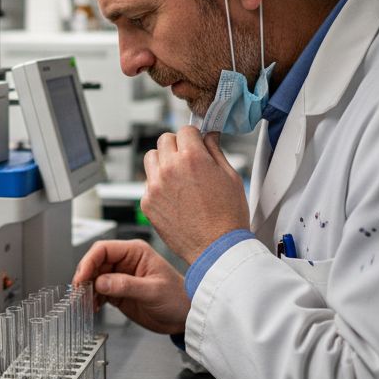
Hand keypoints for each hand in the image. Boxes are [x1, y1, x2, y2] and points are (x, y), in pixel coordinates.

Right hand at [72, 239, 189, 334]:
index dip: (89, 261)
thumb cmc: (177, 298)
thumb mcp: (153, 291)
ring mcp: (120, 277)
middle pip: (95, 263)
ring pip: (94, 278)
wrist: (184, 317)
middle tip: (78, 293)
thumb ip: (126, 285)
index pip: (103, 249)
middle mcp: (125, 262)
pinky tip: (92, 307)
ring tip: (83, 303)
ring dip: (86, 290)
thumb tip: (101, 282)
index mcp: (135, 252)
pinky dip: (92, 299)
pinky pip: (98, 292)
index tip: (82, 277)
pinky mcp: (118, 292)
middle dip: (84, 277)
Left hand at [141, 127, 248, 263]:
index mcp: (192, 157)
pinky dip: (158, 185)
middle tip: (188, 161)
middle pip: (164, 140)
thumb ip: (215, 151)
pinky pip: (148, 183)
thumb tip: (209, 136)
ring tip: (178, 177)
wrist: (216, 248)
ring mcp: (155, 186)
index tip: (197, 145)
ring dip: (163, 162)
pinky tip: (175, 197)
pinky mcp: (147, 203)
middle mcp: (169, 168)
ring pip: (151, 159)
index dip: (194, 137)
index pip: (185, 130)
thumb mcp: (230, 176)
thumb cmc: (228, 216)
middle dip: (177, 146)